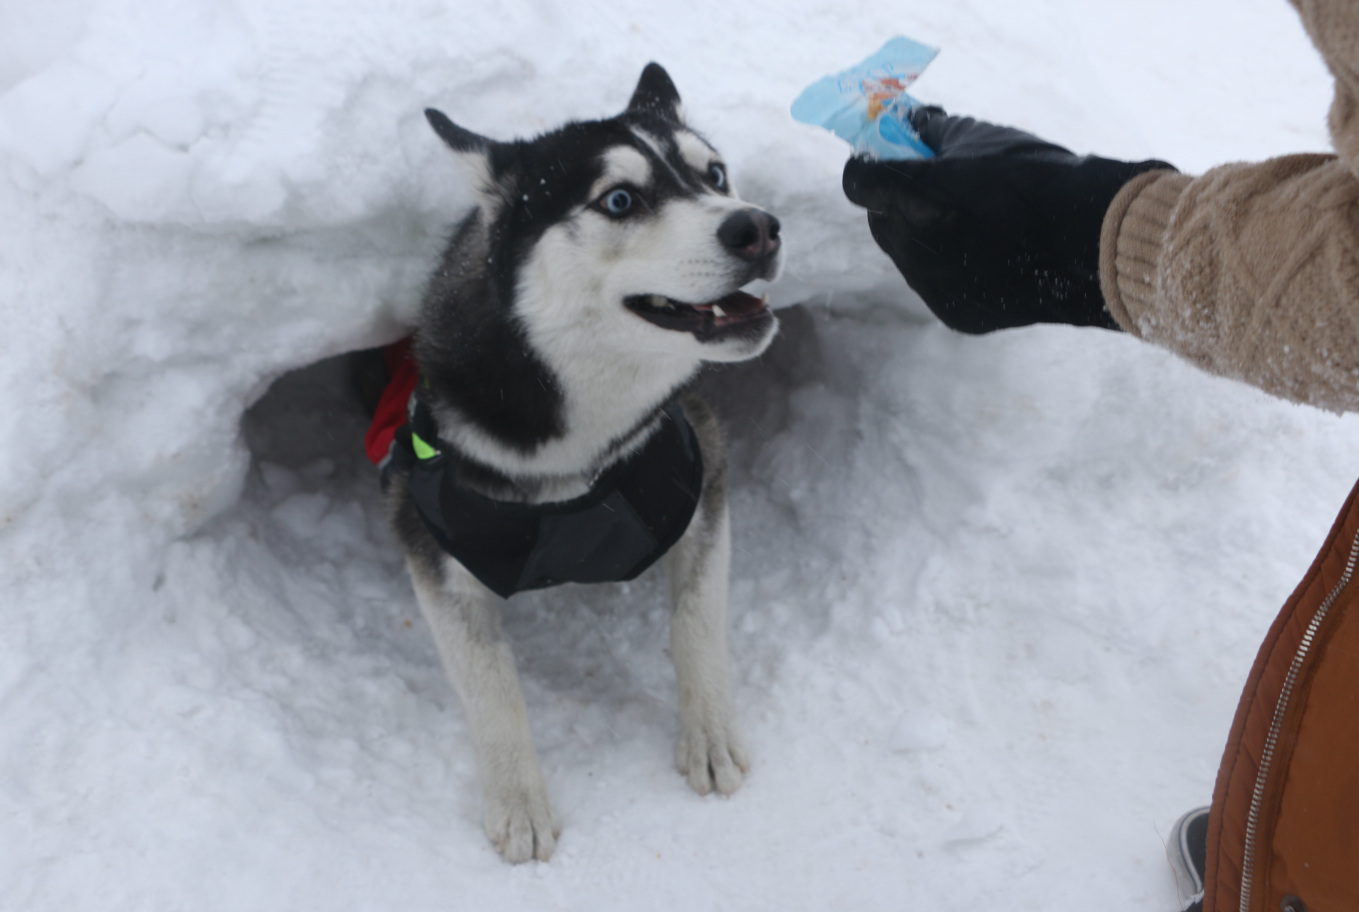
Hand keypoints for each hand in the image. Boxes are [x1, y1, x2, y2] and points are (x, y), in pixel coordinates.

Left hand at [843, 107, 1173, 333]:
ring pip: (906, 257)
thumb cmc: (1044, 179)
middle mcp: (917, 247)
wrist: (1096, 245)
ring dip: (921, 236)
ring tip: (967, 221)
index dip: (867, 168)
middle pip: (880, 222)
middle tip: (925, 187)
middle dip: (895, 203)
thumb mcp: (987, 140)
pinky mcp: (955, 315)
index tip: (879, 160)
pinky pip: (935, 285)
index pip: (859, 183)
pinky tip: (987, 254)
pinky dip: (948, 268)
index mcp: (919, 197)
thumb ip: (936, 133)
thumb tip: (911, 123)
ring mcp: (935, 287)